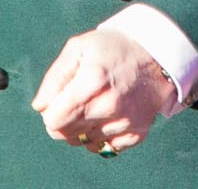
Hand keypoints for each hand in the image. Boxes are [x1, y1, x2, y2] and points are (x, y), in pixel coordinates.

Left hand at [31, 28, 173, 154]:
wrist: (156, 56)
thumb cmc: (113, 49)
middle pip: (66, 134)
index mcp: (91, 82)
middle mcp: (108, 106)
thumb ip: (55, 77)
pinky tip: (108, 116)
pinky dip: (102, 136)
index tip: (58, 100)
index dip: (49, 111)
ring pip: (84, 143)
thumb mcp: (79, 48)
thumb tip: (40, 106)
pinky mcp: (136, 134)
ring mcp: (124, 123)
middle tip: (76, 101)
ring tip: (95, 105)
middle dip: (64, 120)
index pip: (54, 120)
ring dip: (83, 128)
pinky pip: (106, 148)